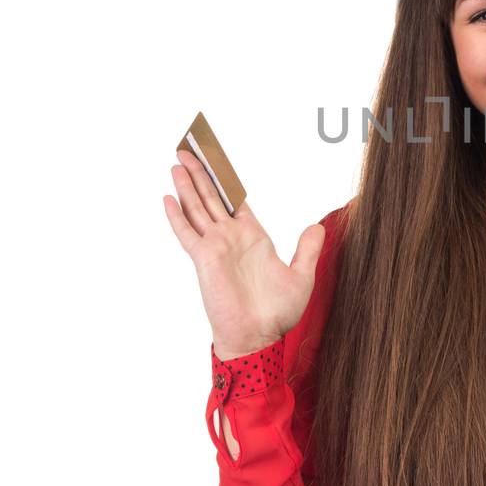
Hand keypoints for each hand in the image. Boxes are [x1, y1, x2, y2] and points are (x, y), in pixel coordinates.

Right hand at [163, 149, 325, 359]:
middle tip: (191, 148)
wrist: (259, 337)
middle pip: (213, 196)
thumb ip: (306, 249)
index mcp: (253, 237)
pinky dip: (177, 215)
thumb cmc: (277, 314)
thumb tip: (317, 226)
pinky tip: (168, 198)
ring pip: (198, 207)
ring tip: (178, 161)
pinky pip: (187, 232)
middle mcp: (231, 237)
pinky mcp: (204, 258)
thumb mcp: (301, 275)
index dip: (227, 179)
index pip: (236, 200)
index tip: (218, 160)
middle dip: (202, 172)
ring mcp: (216, 246)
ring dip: (188, 185)